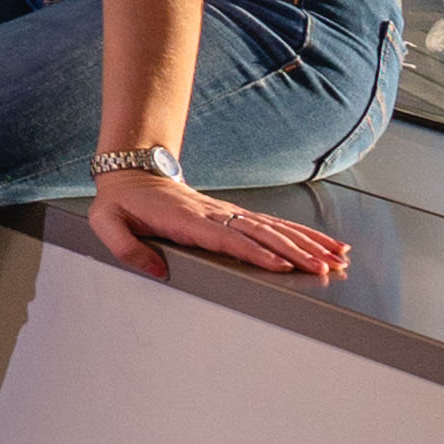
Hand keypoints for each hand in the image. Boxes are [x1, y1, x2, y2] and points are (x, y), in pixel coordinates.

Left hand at [84, 163, 352, 285]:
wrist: (132, 173)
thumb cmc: (121, 202)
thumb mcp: (107, 223)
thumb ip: (127, 248)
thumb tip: (157, 270)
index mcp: (186, 221)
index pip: (227, 238)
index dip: (254, 252)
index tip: (281, 266)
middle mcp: (213, 215)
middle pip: (260, 234)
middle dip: (295, 251)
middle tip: (324, 268)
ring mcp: (226, 213)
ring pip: (273, 227)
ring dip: (307, 242)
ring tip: (336, 257)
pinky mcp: (233, 214)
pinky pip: (272, 224)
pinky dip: (301, 232)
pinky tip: (324, 242)